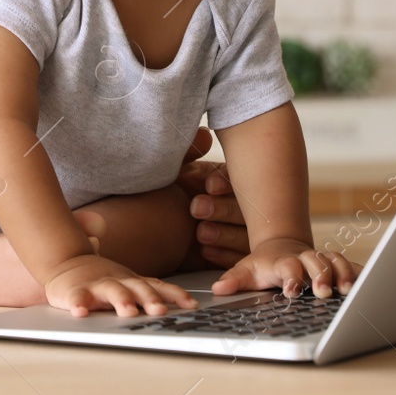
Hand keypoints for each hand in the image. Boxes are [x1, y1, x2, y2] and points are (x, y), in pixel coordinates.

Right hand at [43, 254, 198, 317]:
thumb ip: (152, 291)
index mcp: (133, 282)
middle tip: (160, 310)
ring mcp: (96, 285)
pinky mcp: (74, 291)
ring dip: (120, 300)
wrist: (66, 263)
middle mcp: (118, 281)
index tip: (191, 305)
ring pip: (111, 291)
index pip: (158, 287)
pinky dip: (78, 304)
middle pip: (137, 288)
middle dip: (149, 299)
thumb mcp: (129, 283)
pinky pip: (76, 297)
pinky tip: (80, 312)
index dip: (175, 295)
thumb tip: (190, 305)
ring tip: (127, 312)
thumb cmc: (102, 280)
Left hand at [175, 127, 249, 269]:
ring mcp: (242, 233)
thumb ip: (189, 152)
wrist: (149, 227)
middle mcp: (243, 206)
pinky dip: (223, 255)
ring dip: (224, 234)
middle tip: (197, 208)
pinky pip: (239, 259)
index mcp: (235, 181)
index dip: (226, 183)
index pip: (240, 180)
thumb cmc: (169, 192)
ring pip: (246, 236)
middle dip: (223, 209)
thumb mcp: (178, 172)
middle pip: (246, 210)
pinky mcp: (236, 257)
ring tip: (200, 232)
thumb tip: (204, 135)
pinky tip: (205, 251)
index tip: (209, 185)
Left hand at [211, 238, 360, 298]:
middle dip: (321, 275)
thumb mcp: (247, 271)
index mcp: (283, 261)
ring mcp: (321, 260)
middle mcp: (305, 258)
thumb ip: (234, 280)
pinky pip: (351, 265)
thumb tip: (217, 289)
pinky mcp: (336, 265)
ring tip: (347, 290)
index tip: (291, 291)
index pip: (288, 267)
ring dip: (342, 274)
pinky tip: (370, 284)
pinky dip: (359, 273)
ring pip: (336, 261)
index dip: (291, 278)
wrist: (281, 247)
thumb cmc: (265, 265)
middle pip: (316, 262)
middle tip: (323, 292)